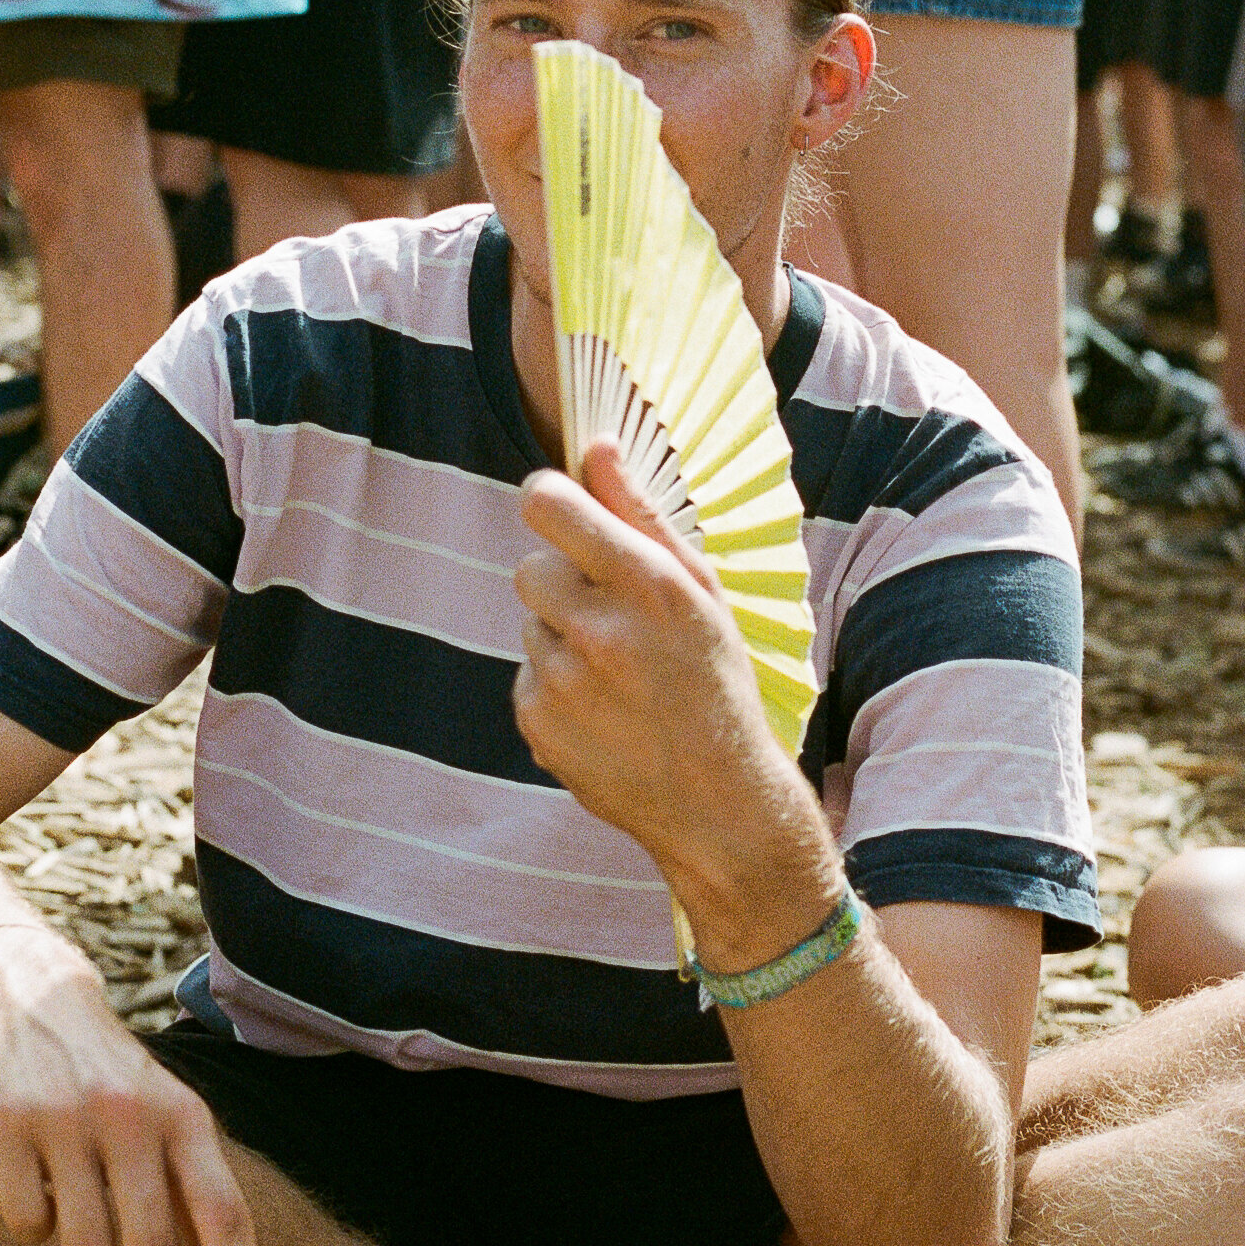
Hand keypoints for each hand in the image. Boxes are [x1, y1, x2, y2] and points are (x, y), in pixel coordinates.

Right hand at [0, 929, 264, 1245]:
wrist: (21, 991)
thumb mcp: (163, 1111)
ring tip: (81, 1231)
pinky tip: (33, 1185)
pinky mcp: (8, 1128)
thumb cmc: (105, 1073)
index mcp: (184, 1116)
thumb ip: (190, 1188)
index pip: (225, 1216)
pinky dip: (33, 1225)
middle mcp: (133, 1118)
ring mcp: (68, 1123)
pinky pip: (28, 1227)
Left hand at [513, 443, 807, 900]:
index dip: (547, 501)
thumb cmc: (716, 681)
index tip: (558, 511)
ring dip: (563, 639)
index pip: (549, 506)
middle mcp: (600, 631)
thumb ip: (641, 513)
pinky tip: (604, 712)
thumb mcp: (700, 590)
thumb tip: (595, 444)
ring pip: (530, 625)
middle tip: (614, 620)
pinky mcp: (537, 721)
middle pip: (531, 568)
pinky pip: (526, 674)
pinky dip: (555, 687)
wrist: (719, 800)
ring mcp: (563, 682)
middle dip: (563, 584)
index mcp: (648, 585)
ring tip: (619, 677)